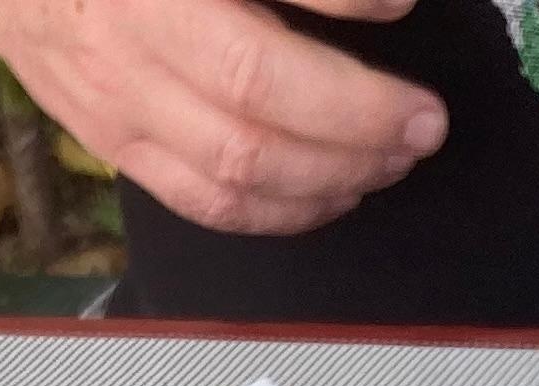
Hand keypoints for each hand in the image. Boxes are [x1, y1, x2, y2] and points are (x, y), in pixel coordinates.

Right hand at [0, 0, 447, 234]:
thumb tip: (383, 1)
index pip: (254, 42)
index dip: (346, 38)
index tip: (407, 28)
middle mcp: (130, 42)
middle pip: (253, 109)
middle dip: (355, 127)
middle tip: (422, 123)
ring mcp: (117, 103)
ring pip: (234, 172)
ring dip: (329, 178)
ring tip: (389, 160)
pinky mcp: (116, 145)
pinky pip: (205, 202)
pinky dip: (279, 212)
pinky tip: (330, 194)